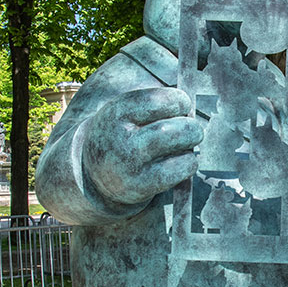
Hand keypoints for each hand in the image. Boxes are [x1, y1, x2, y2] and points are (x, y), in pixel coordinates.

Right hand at [83, 87, 203, 207]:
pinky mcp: (141, 186)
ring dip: (190, 145)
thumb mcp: (127, 110)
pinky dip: (188, 164)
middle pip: (174, 128)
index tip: (181, 105)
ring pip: (180, 149)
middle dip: (191, 126)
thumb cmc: (124, 133)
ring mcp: (130, 164)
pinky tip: (180, 161)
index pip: (157, 100)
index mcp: (117, 112)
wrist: (95, 172)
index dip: (178, 100)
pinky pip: (181, 170)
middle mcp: (121, 138)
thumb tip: (192, 108)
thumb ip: (156, 103)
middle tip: (190, 129)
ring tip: (184, 144)